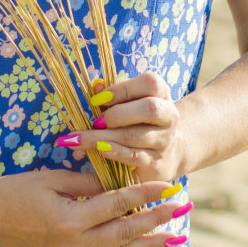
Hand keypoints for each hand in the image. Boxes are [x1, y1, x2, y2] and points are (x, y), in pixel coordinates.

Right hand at [0, 165, 187, 246]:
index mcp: (71, 220)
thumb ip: (87, 183)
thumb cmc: (15, 191)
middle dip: (157, 221)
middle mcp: (75, 244)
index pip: (118, 205)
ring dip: (149, 243)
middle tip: (182, 209)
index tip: (168, 187)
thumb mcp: (52, 180)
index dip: (145, 196)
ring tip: (174, 236)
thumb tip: (118, 183)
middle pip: (126, 233)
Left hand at [57, 73, 186, 184]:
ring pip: (135, 136)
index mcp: (162, 95)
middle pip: (149, 109)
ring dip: (103, 137)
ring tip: (79, 139)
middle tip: (95, 122)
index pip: (150, 83)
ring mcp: (164, 141)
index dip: (123, 89)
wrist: (166, 154)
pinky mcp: (156, 163)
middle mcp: (168, 117)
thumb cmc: (139, 121)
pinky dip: (113, 152)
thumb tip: (96, 87)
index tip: (97, 99)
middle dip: (116, 114)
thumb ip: (113, 95)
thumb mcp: (130, 104)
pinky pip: (133, 156)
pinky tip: (97, 150)